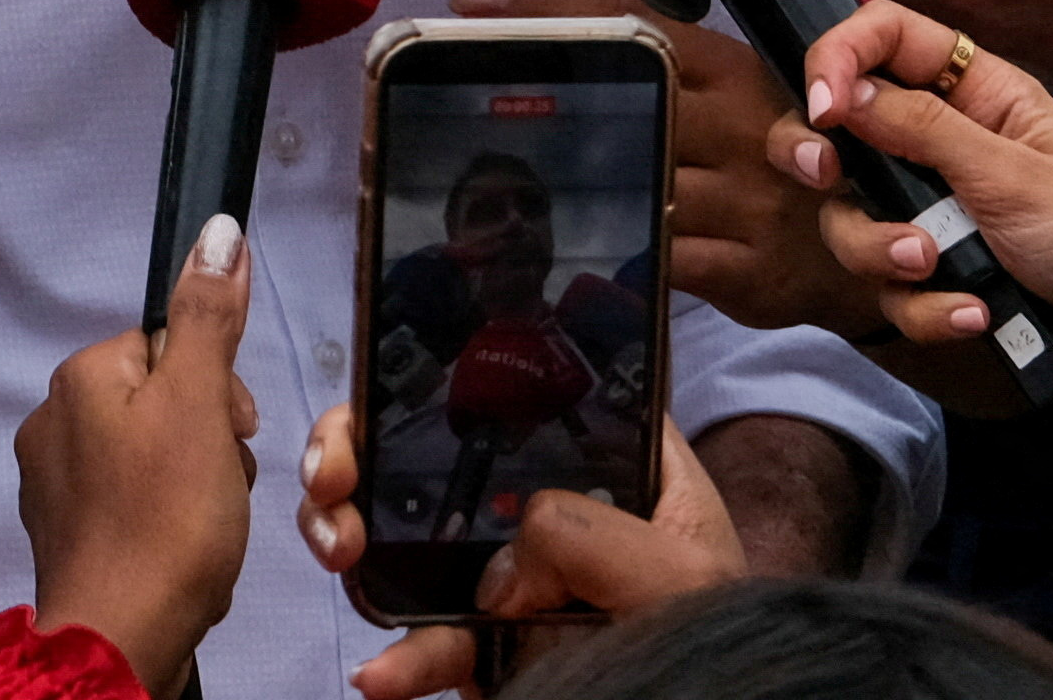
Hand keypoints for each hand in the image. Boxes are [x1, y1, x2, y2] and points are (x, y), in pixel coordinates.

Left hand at [19, 214, 259, 695]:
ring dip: (192, 482)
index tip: (234, 433)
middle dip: (206, 438)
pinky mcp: (64, 540)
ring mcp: (51, 486)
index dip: (216, 388)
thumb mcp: (201, 404)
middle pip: (160, 400)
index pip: (167, 347)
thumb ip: (209, 318)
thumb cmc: (165, 518)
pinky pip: (130, 507)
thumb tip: (218, 228)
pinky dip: (163, 523)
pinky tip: (181, 552)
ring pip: (150, 455)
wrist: (121, 641)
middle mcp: (50, 422)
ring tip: (206, 526)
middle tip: (222, 485)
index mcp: (78, 379)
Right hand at [301, 405, 742, 697]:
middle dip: (357, 455)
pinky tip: (380, 675)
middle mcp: (539, 500)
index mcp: (597, 454)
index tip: (375, 407)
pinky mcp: (482, 643)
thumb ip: (590, 536)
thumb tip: (503, 562)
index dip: (430, 381)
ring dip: (350, 540)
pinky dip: (396, 658)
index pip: (505, 387)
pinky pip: (421, 639)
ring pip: (401, 540)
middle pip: (424, 452)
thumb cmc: (719, 628)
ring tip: (341, 557)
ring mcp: (504, 573)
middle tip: (333, 481)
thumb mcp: (680, 566)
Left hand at [453, 0, 866, 337]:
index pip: (633, 22)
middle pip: (628, 101)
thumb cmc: (793, 158)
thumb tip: (577, 49)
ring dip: (576, 186)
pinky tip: (573, 248)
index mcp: (735, 68)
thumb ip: (680, 75)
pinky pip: (663, 257)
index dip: (553, 6)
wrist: (881, 254)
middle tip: (471, 102)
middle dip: (552, 105)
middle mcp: (741, 125)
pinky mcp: (748, 270)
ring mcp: (747, 200)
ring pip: (640, 183)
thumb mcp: (749, 98)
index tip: (475, 4)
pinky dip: (621, 248)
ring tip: (507, 185)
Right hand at [782, 0, 1052, 390]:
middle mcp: (948, 145)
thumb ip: (922, 129)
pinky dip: (930, 308)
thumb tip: (841, 88)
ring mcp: (942, 215)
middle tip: (828, 174)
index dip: (839, 59)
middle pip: (843, 132)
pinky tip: (980, 314)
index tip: (823, 108)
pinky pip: (894, 291)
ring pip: (855, 219)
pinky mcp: (943, 279)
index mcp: (977, 92)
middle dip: (822, 158)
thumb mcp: (1016, 173)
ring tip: (938, 266)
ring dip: (883, 249)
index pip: (884, 39)